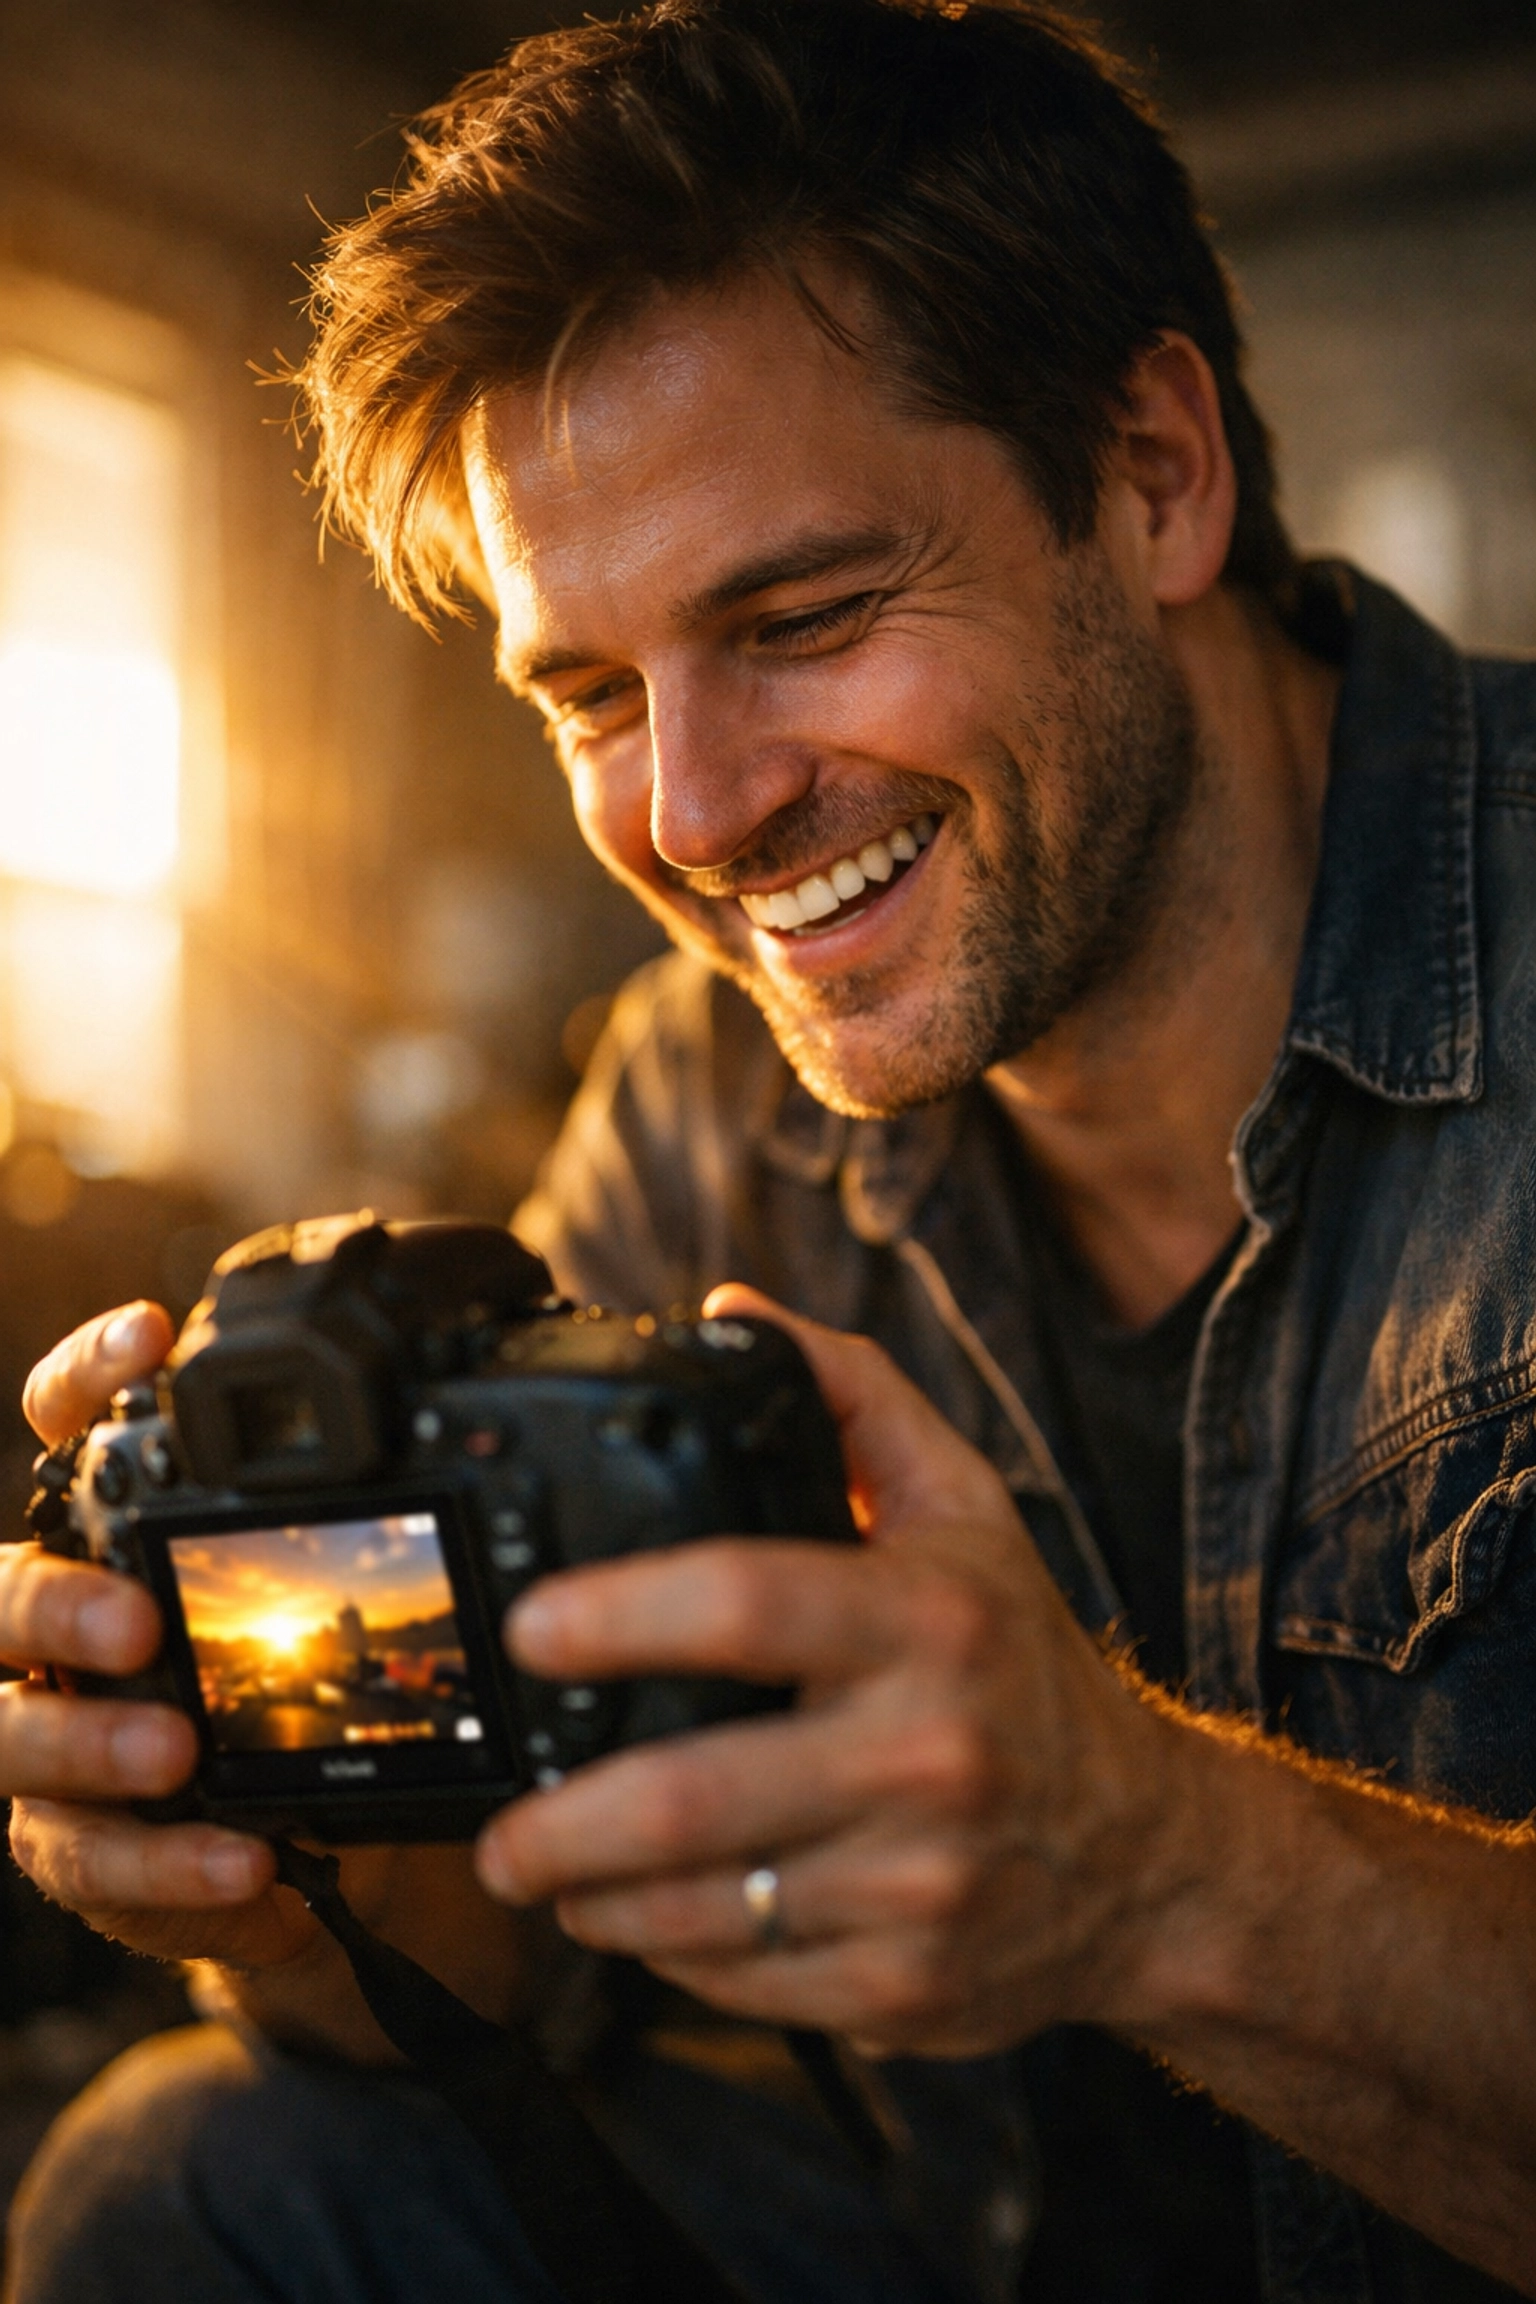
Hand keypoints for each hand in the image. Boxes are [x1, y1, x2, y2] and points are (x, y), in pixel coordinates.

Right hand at [6, 1304, 306, 1968]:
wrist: (293, 1853)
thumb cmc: (292, 1703)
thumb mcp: (328, 1614)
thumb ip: (351, 1539)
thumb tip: (459, 1442)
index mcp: (107, 1545)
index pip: (66, 1434)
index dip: (87, 1377)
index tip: (151, 1335)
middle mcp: (51, 1636)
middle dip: (53, 1605)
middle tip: (136, 1619)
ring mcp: (47, 1742)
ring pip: (8, 1737)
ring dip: (89, 1743)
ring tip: (176, 1754)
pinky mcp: (75, 1851)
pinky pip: (92, 1866)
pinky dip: (169, 1872)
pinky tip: (248, 1871)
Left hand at [475, 1286, 1185, 2054]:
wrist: (1152, 1861)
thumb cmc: (1028, 1670)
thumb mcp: (967, 1510)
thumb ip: (852, 1399)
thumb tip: (735, 1312)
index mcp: (929, 1619)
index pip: (747, 1602)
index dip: (617, 1615)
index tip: (533, 1628)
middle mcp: (926, 1753)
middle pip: (692, 1795)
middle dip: (560, 1825)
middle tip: (500, 1827)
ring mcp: (917, 1884)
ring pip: (700, 1908)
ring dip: (592, 1899)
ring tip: (546, 1871)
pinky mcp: (904, 1985)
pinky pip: (740, 1980)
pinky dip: (668, 1953)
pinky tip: (646, 1918)